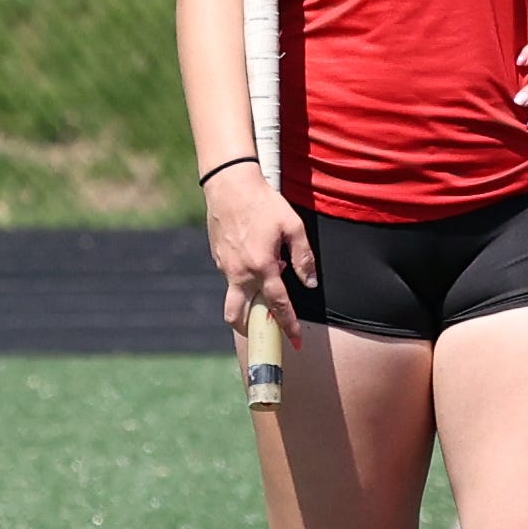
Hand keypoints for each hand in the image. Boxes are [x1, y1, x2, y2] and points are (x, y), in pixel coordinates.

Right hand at [203, 165, 313, 352]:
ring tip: (264, 289)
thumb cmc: (264, 203)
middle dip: (250, 331)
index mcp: (262, 267)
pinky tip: (255, 261)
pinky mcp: (218, 260)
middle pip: (238, 317)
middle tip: (265, 331)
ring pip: (232, 299)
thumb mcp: (292, 225)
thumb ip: (303, 256)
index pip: (278, 305)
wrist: (230, 186)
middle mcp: (240, 274)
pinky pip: (230, 280)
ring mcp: (225, 268)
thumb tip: (310, 283)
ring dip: (247, 305)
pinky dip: (242, 281)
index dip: (289, 325)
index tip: (298, 342)